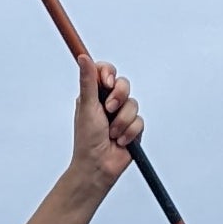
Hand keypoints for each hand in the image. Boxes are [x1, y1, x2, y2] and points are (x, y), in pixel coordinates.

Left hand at [70, 54, 141, 189]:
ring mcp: (122, 115)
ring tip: (111, 133)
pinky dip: (129, 132)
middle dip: (118, 97)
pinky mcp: (133, 128)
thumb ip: (88, 81)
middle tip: (109, 110)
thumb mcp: (87, 107)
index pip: (105, 71)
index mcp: (94, 95)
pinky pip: (139, 121)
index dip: (108, 73)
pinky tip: (120, 141)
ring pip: (133, 103)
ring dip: (122, 121)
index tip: (106, 81)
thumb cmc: (87, 140)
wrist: (98, 166)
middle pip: (123, 84)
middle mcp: (108, 102)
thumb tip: (83, 57)